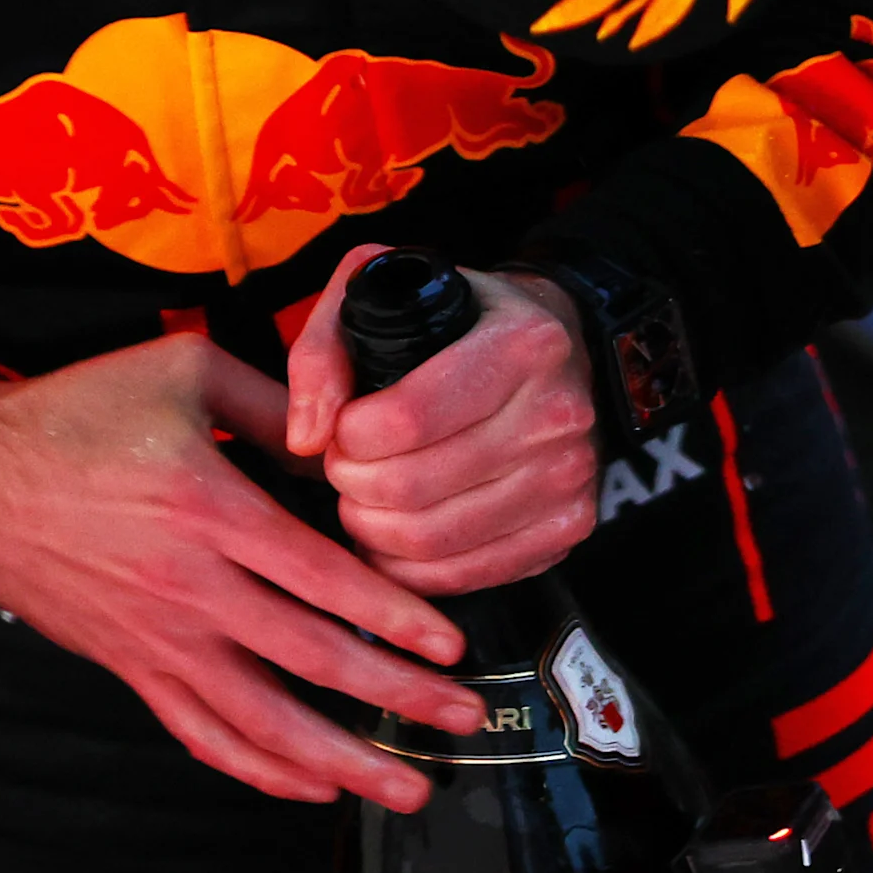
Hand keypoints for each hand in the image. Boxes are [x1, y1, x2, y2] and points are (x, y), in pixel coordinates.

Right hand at [0, 334, 489, 806]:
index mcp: (208, 509)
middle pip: (309, 659)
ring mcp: (160, 639)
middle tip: (460, 718)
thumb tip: (347, 432)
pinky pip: (205, 734)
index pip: (321, 577)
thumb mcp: (180, 370)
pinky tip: (311, 785)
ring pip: (263, 720)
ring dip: (342, 759)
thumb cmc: (73, 416)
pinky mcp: (135, 669)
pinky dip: (261, 769)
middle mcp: (189, 588)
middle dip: (396, 696)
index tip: (451, 641)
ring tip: (406, 783)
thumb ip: (274, 397)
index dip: (393, 614)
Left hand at [286, 247, 602, 595]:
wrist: (557, 344)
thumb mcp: (383, 296)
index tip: (342, 428)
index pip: (408, 418)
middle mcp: (556, 411)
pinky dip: (411, 569)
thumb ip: (322, 350)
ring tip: (365, 499)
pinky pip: (465, 576)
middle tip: (346, 467)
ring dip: (373, 529)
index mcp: (521, 343)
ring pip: (432, 541)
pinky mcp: (568, 525)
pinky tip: (396, 535)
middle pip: (413, 486)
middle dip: (353, 484)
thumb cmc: (460, 323)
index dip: (348, 436)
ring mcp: (568, 476)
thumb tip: (304, 436)